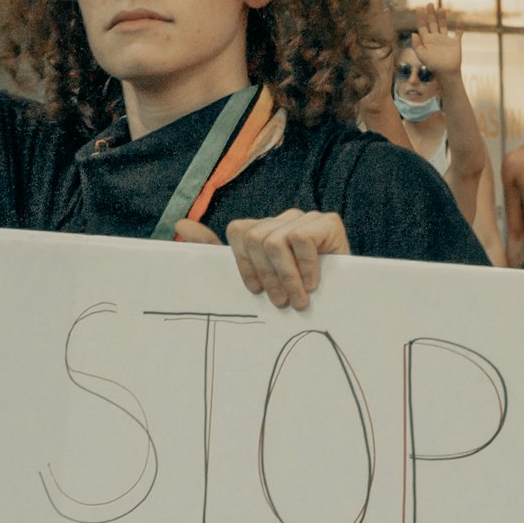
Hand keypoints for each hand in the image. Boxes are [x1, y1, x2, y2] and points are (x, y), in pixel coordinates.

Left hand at [176, 209, 349, 309]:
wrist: (343, 305)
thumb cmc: (296, 294)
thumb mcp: (255, 278)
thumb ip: (217, 252)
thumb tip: (180, 224)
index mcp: (265, 229)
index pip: (239, 232)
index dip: (244, 265)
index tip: (257, 292)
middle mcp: (284, 218)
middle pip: (255, 237)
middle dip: (266, 276)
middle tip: (280, 302)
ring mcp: (307, 218)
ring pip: (275, 240)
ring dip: (286, 278)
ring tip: (298, 299)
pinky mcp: (328, 222)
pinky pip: (302, 239)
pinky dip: (306, 267)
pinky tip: (314, 283)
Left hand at [410, 5, 463, 74]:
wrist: (446, 73)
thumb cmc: (433, 66)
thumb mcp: (422, 55)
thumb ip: (417, 45)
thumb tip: (413, 33)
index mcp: (427, 40)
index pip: (422, 26)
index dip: (420, 18)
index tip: (419, 8)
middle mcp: (436, 38)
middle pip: (432, 23)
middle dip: (431, 14)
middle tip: (429, 4)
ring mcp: (446, 40)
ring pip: (443, 25)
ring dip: (442, 17)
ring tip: (441, 9)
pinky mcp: (455, 43)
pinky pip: (458, 34)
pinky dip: (459, 28)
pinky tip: (459, 21)